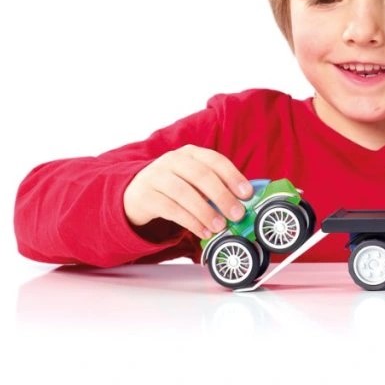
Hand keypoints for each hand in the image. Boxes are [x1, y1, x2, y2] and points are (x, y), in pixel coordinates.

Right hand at [123, 146, 252, 238]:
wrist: (136, 194)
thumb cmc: (174, 187)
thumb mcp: (193, 181)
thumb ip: (215, 188)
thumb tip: (242, 204)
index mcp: (190, 153)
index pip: (215, 160)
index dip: (233, 176)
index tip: (247, 194)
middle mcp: (172, 160)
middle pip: (201, 175)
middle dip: (222, 196)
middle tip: (237, 214)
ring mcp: (156, 176)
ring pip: (184, 193)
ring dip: (206, 212)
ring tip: (220, 226)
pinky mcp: (145, 195)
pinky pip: (170, 209)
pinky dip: (190, 222)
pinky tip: (203, 231)